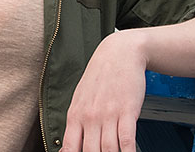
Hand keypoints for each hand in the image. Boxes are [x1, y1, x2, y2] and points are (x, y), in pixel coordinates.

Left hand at [62, 31, 147, 151]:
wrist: (120, 53)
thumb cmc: (100, 76)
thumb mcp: (80, 99)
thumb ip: (76, 124)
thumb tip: (68, 148)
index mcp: (75, 115)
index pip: (70, 148)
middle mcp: (90, 117)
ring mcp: (108, 115)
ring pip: (109, 150)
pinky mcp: (127, 111)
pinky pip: (126, 140)